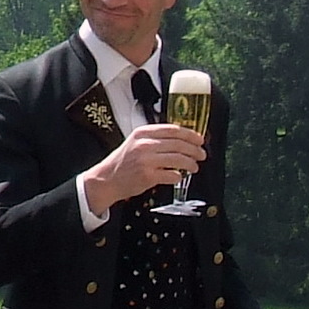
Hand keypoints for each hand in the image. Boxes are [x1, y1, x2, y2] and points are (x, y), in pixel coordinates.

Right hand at [83, 124, 205, 214]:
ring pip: (179, 159)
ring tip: (194, 167)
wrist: (106, 179)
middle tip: (201, 154)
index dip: (190, 134)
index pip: (173, 129)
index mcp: (142, 133)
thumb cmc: (122, 163)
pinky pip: (172, 175)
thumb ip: (154, 139)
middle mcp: (144, 145)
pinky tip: (178, 177)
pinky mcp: (148, 176)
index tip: (199, 139)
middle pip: (179, 144)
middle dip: (194, 150)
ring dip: (191, 164)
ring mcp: (146, 160)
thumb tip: (181, 140)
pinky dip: (178, 176)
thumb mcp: (135, 142)